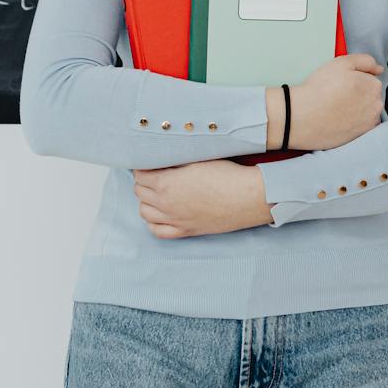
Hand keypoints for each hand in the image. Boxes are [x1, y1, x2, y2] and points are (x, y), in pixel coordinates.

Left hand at [132, 160, 273, 237]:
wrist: (248, 197)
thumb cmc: (226, 174)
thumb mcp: (197, 158)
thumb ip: (175, 159)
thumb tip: (163, 155)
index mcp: (166, 183)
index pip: (140, 174)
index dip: (142, 166)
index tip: (148, 161)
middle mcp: (166, 203)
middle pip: (139, 192)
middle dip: (143, 181)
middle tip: (154, 173)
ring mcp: (175, 219)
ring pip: (144, 212)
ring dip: (146, 201)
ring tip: (156, 191)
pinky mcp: (186, 231)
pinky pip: (157, 231)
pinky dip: (154, 222)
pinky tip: (160, 213)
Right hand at [281, 53, 385, 150]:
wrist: (302, 117)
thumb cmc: (320, 88)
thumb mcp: (342, 63)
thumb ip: (365, 61)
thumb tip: (379, 69)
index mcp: (374, 86)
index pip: (370, 79)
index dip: (354, 79)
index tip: (341, 83)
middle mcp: (377, 106)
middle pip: (370, 96)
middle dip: (358, 94)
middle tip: (337, 94)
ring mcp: (369, 123)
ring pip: (366, 112)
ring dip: (357, 109)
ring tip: (336, 108)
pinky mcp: (360, 137)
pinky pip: (360, 126)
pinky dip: (352, 122)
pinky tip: (338, 119)